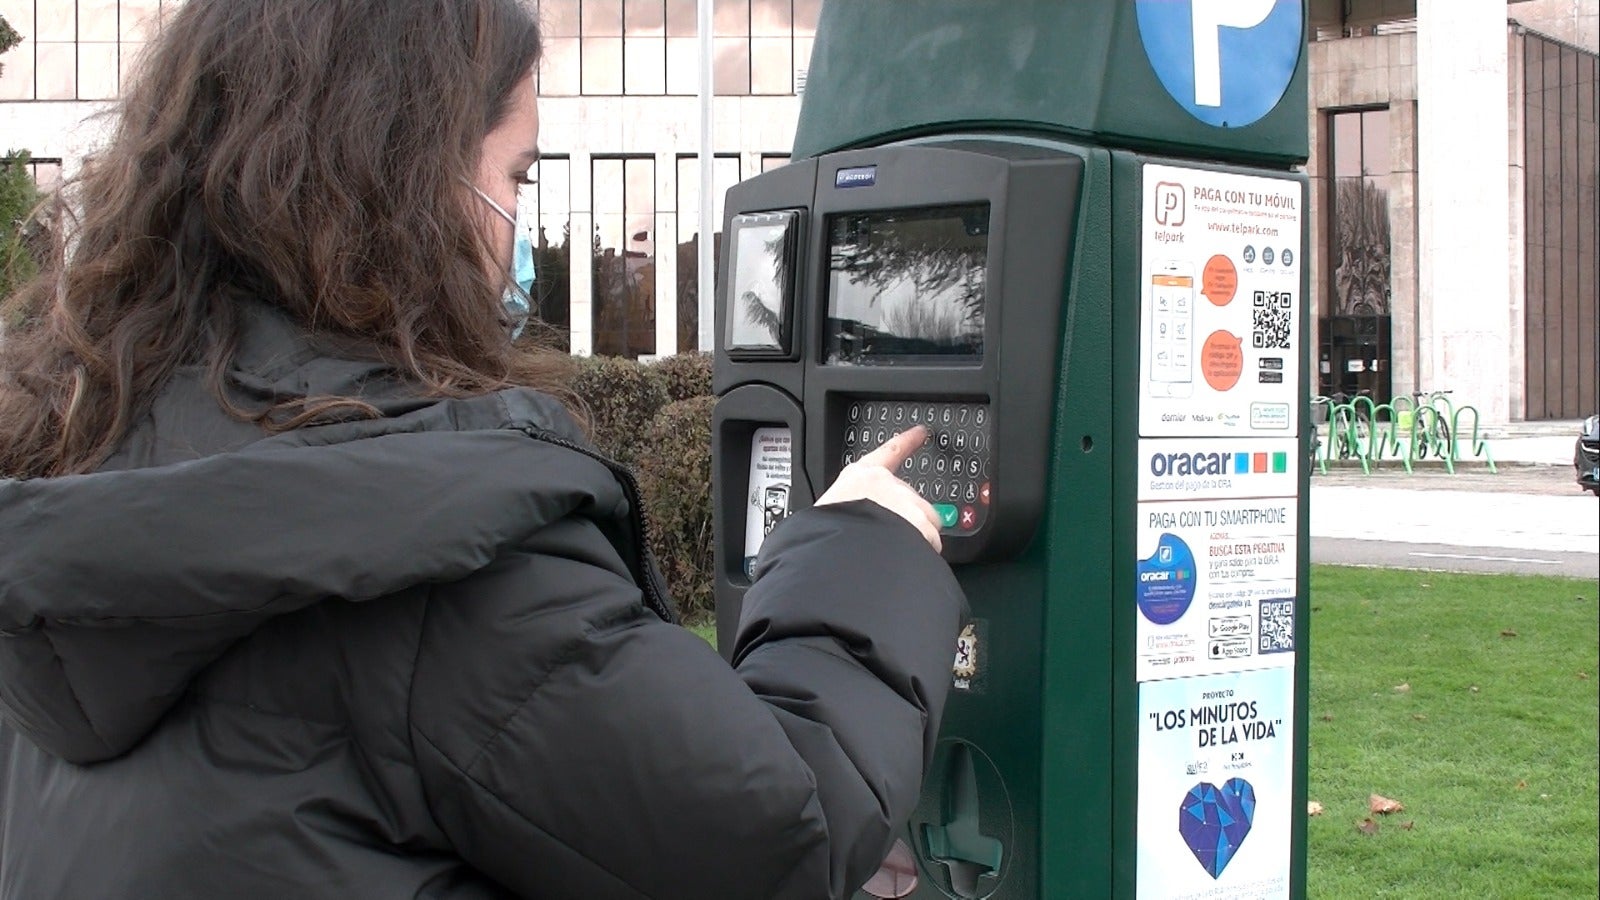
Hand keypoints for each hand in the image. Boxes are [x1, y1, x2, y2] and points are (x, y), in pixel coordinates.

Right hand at [815, 425, 941, 552]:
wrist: (835, 555)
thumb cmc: (827, 535)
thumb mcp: (829, 515)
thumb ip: (849, 510)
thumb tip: (847, 524)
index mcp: (860, 477)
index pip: (890, 451)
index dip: (908, 440)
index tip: (921, 432)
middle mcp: (887, 485)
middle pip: (910, 498)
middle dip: (907, 518)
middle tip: (893, 539)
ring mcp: (907, 505)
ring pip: (926, 520)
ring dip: (918, 536)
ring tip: (898, 553)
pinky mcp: (921, 526)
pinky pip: (931, 541)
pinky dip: (924, 552)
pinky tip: (909, 561)